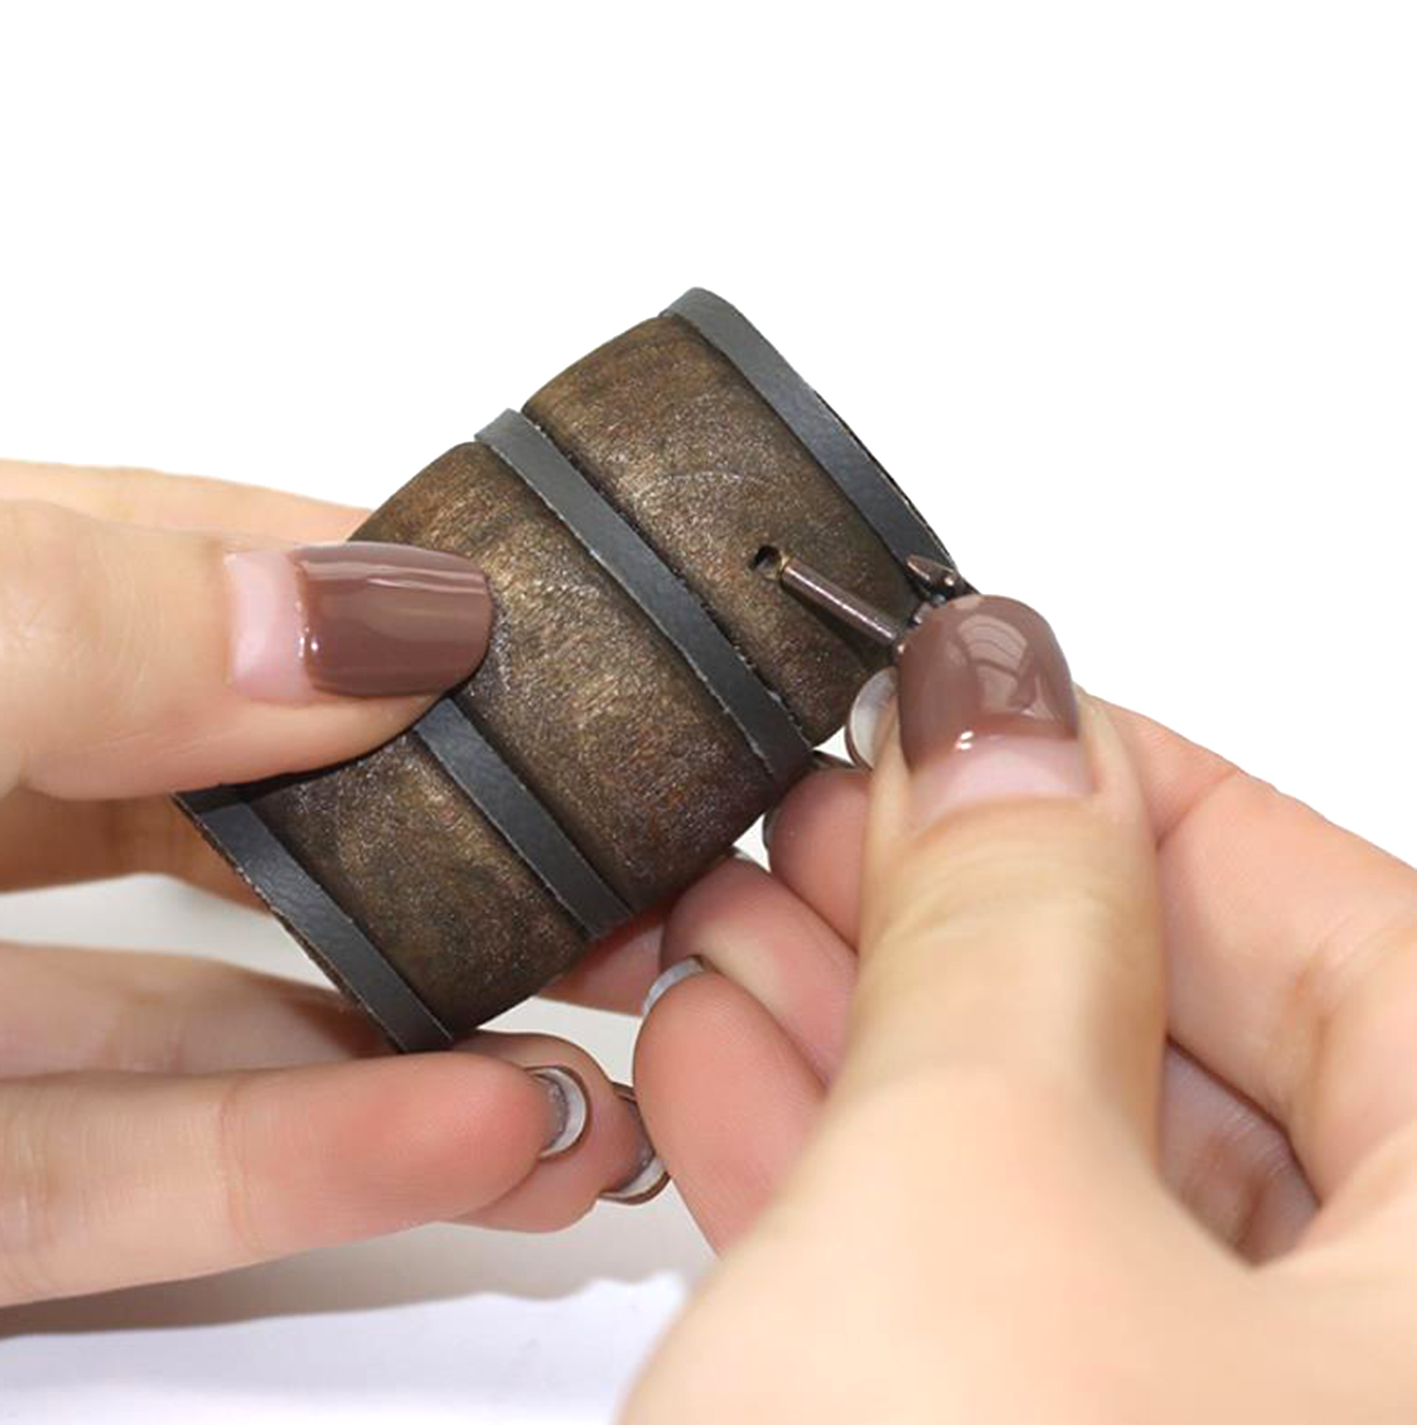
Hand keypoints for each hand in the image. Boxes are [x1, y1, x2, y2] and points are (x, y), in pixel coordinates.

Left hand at [0, 451, 655, 1346]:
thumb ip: (46, 638)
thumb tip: (356, 618)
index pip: (123, 553)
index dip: (332, 587)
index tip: (522, 635)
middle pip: (172, 790)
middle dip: (401, 823)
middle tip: (593, 851)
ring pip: (148, 1008)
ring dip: (377, 1026)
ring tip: (590, 1027)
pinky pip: (77, 1178)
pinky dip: (275, 1165)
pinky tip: (458, 1135)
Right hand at [626, 593, 1416, 1419]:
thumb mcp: (978, 1199)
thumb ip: (1002, 924)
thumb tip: (1001, 716)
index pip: (1363, 948)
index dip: (1141, 795)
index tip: (978, 716)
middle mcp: (1390, 1396)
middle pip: (1201, 1068)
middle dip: (966, 925)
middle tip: (827, 821)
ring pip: (1079, 1195)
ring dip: (874, 1045)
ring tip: (730, 931)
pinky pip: (1001, 1313)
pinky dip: (853, 1194)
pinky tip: (723, 1073)